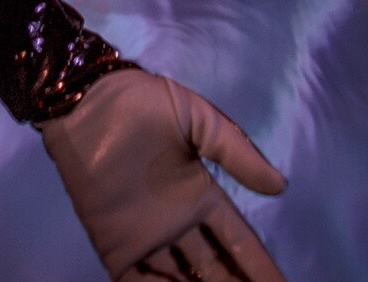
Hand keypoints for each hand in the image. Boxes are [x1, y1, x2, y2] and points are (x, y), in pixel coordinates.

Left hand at [40, 68, 287, 280]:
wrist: (86, 104)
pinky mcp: (117, 250)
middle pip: (215, 269)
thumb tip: (280, 186)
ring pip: (184, 280)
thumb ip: (236, 152)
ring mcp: (148, 240)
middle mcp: (179, 226)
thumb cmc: (141, 104)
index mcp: (200, 197)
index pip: (238, 241)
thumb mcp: (198, 118)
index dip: (259, 266)